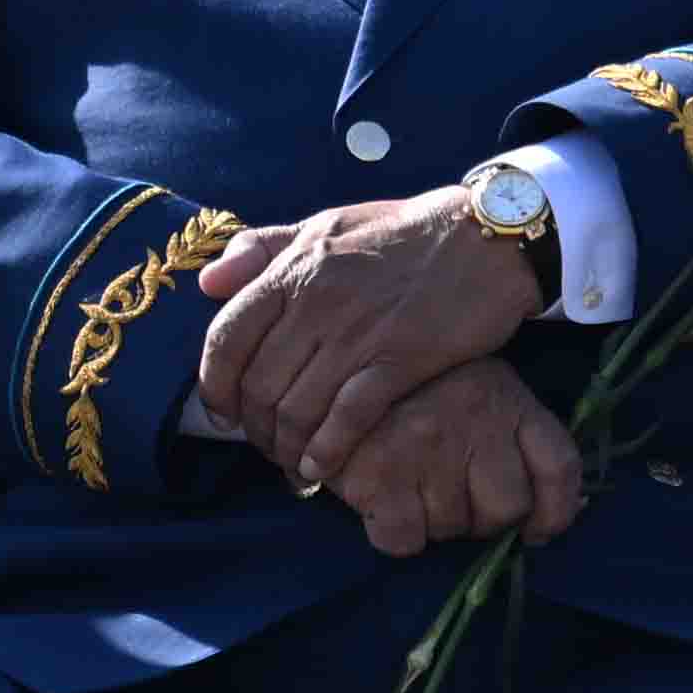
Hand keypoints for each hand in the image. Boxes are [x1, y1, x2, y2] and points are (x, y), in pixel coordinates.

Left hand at [198, 192, 548, 485]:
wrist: (484, 237)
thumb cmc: (403, 232)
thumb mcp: (326, 225)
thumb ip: (264, 249)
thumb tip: (208, 283)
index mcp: (294, 268)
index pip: (227, 337)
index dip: (214, 383)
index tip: (220, 410)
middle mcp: (317, 302)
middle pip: (259, 384)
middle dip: (253, 427)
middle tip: (263, 445)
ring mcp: (358, 334)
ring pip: (297, 408)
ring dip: (286, 446)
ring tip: (291, 462)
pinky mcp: (399, 360)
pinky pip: (346, 418)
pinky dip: (325, 451)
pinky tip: (319, 467)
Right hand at [323, 359, 586, 559]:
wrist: (332, 362)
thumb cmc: (413, 382)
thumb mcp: (475, 384)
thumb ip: (509, 432)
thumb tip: (538, 520)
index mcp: (505, 398)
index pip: (558, 467)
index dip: (555, 513)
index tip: (536, 531)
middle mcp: (474, 422)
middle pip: (506, 508)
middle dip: (483, 518)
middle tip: (453, 497)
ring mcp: (427, 449)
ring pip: (453, 528)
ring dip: (434, 523)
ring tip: (411, 488)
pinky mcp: (380, 475)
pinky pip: (405, 540)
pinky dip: (396, 535)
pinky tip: (384, 505)